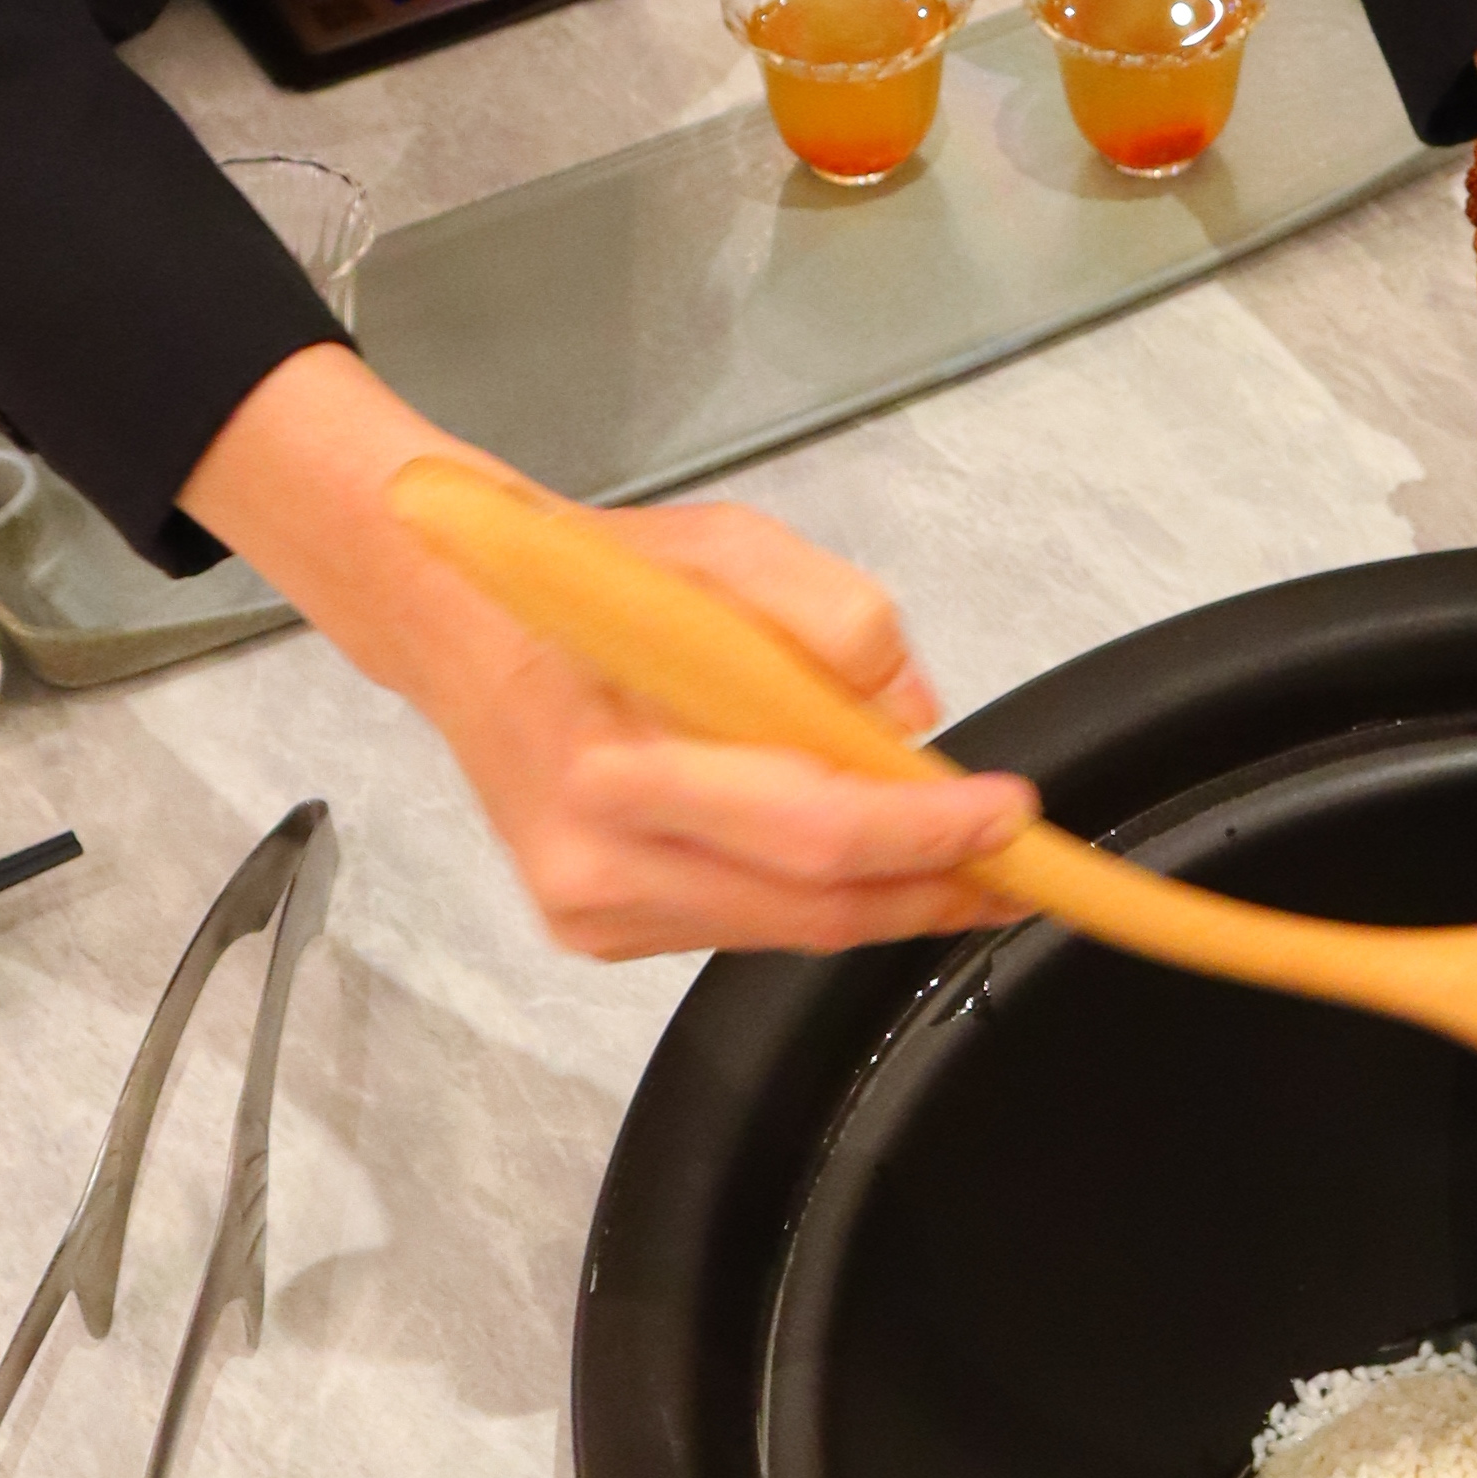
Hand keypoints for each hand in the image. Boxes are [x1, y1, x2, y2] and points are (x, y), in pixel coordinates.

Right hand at [415, 489, 1034, 961]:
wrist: (460, 623)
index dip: (925, 834)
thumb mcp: (725, 547)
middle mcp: (593, 863)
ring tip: (956, 855)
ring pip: (784, 930)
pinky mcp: (596, 931)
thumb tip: (914, 713)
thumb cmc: (591, 581)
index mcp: (611, 766)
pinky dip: (814, 895)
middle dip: (929, 888)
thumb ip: (833, 616)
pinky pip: (743, 926)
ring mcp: (590, 911)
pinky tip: (852, 853)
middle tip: (1016, 865)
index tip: (1008, 814)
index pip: (809, 831)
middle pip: (810, 908)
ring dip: (882, 898)